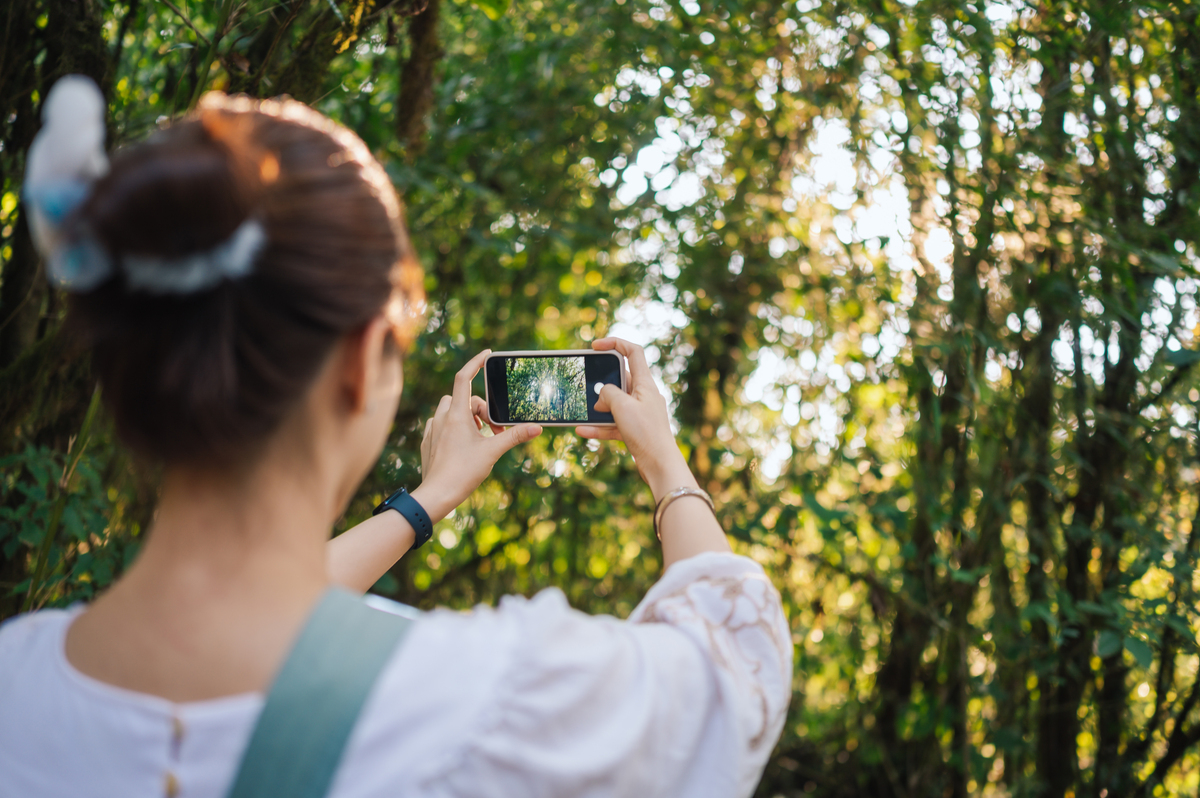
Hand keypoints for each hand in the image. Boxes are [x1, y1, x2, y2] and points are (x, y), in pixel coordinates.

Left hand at [412, 350, 541, 519]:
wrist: (437, 495)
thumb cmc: (463, 473)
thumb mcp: (493, 452)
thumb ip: (514, 436)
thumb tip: (537, 428)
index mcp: (456, 415)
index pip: (464, 377)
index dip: (476, 362)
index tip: (487, 355)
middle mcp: (442, 418)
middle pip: (464, 398)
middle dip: (482, 409)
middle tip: (495, 430)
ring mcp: (432, 429)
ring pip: (452, 410)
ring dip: (468, 417)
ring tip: (480, 437)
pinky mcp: (428, 441)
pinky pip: (442, 424)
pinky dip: (455, 428)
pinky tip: (464, 445)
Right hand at [576, 338, 697, 500]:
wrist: (660, 465)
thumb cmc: (646, 432)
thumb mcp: (622, 406)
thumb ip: (608, 393)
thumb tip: (601, 397)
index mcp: (645, 383)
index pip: (633, 352)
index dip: (615, 343)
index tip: (595, 346)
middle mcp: (643, 395)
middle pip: (619, 379)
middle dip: (601, 383)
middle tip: (586, 387)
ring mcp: (639, 413)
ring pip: (614, 404)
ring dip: (597, 408)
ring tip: (581, 412)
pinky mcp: (634, 430)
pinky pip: (613, 424)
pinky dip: (599, 426)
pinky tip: (582, 430)